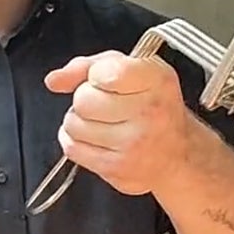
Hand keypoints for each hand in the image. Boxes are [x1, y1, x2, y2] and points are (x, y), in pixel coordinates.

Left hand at [46, 51, 196, 197]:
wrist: (178, 153)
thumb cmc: (154, 108)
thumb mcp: (133, 71)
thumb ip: (90, 66)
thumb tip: (55, 80)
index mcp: (157, 80)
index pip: (105, 72)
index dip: (95, 74)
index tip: (104, 79)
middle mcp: (150, 111)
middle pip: (83, 99)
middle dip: (85, 99)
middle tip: (104, 103)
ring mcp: (134, 142)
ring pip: (73, 124)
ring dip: (80, 122)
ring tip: (102, 122)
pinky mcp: (117, 167)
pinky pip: (72, 148)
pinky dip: (77, 141)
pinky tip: (96, 139)